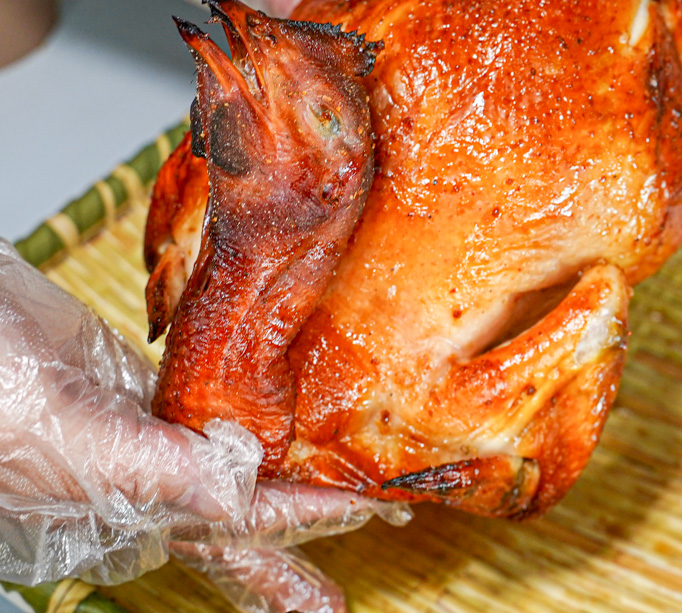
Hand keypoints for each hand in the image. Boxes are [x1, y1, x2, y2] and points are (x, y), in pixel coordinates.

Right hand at [0, 240, 406, 610]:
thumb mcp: (65, 435)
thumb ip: (150, 469)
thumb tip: (235, 498)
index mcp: (127, 508)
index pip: (238, 525)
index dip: (306, 521)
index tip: (368, 512)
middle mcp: (141, 478)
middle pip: (240, 516)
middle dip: (301, 538)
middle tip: (371, 541)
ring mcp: (139, 430)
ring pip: (227, 461)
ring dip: (281, 475)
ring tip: (336, 488)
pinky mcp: (133, 385)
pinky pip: (205, 406)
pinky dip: (245, 414)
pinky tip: (272, 420)